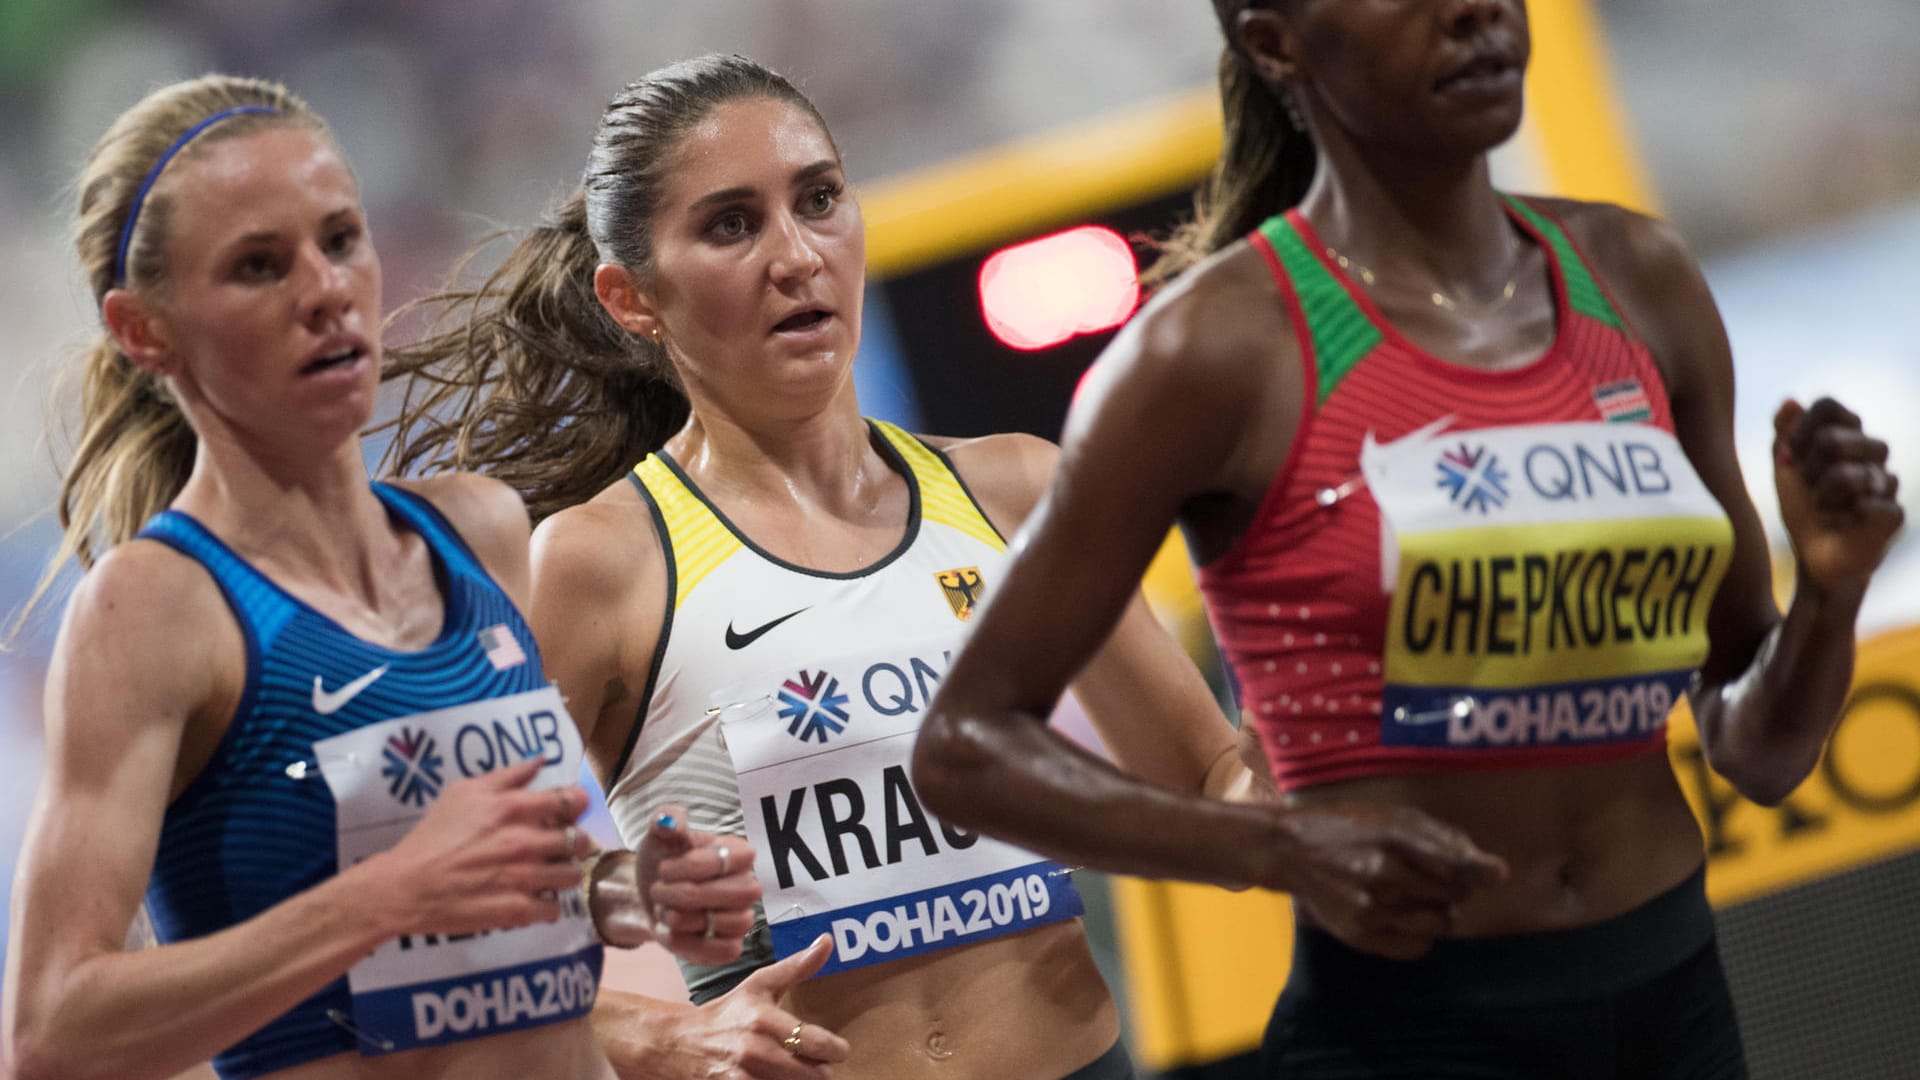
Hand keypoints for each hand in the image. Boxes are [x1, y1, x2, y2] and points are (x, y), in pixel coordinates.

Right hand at [362, 758, 592, 937]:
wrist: (404, 887)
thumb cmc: (432, 836)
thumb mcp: (464, 792)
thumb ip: (508, 775)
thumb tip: (541, 761)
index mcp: (512, 808)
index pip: (572, 800)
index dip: (577, 806)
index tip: (570, 813)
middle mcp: (524, 841)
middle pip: (580, 840)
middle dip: (574, 842)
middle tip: (558, 847)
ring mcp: (523, 878)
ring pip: (572, 875)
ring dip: (562, 874)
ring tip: (546, 874)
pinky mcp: (517, 910)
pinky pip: (554, 908)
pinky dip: (546, 905)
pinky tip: (532, 898)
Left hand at [592, 805, 761, 963]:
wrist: (649, 897)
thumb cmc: (662, 860)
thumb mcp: (658, 835)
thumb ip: (665, 820)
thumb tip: (670, 822)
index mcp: (738, 853)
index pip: (725, 860)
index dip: (689, 867)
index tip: (664, 868)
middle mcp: (748, 885)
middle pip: (736, 894)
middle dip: (686, 895)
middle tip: (658, 890)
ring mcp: (742, 918)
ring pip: (729, 923)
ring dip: (683, 918)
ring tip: (665, 910)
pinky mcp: (730, 947)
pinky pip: (723, 952)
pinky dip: (689, 944)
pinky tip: (671, 931)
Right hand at [619, 935, 849, 1079]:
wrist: (679, 1042)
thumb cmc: (728, 1012)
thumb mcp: (760, 984)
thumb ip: (797, 966)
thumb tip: (827, 941)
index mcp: (765, 1019)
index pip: (817, 1043)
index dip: (836, 1049)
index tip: (838, 1049)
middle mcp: (755, 1050)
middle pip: (814, 1076)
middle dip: (819, 1070)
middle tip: (814, 1064)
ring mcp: (742, 1077)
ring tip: (797, 1072)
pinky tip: (778, 1079)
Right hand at [1274, 802, 1505, 960]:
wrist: (1291, 850)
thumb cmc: (1348, 827)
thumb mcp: (1392, 816)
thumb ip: (1440, 837)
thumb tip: (1491, 869)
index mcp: (1392, 838)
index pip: (1454, 865)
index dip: (1481, 871)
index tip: (1497, 873)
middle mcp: (1383, 875)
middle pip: (1452, 898)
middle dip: (1454, 890)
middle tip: (1434, 879)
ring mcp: (1371, 909)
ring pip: (1438, 926)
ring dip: (1439, 913)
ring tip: (1419, 899)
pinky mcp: (1360, 935)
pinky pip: (1416, 948)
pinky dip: (1421, 936)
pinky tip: (1405, 917)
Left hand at [1774, 397, 1904, 594]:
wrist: (1814, 556)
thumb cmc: (1804, 510)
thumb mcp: (1786, 471)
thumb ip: (1785, 434)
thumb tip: (1790, 401)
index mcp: (1847, 437)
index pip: (1829, 407)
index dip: (1802, 429)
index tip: (1791, 455)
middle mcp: (1871, 455)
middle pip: (1834, 438)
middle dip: (1807, 467)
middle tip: (1808, 486)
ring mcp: (1886, 483)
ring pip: (1851, 474)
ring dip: (1823, 494)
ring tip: (1824, 507)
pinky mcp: (1893, 515)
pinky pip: (1871, 504)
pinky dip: (1848, 515)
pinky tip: (1845, 522)